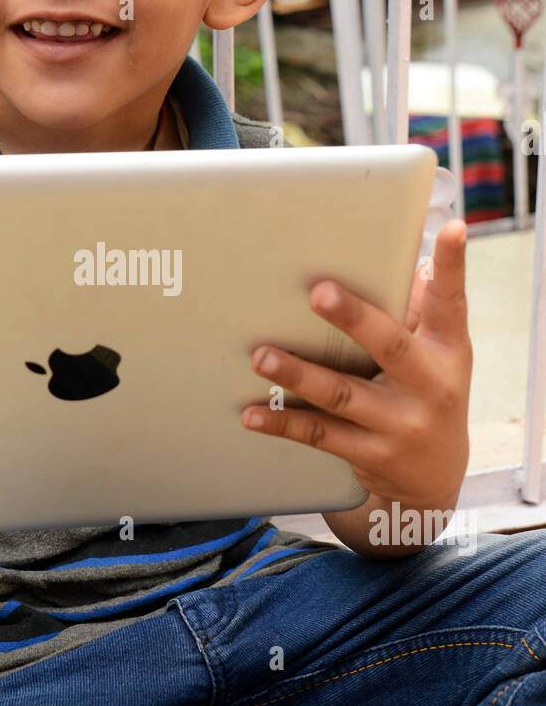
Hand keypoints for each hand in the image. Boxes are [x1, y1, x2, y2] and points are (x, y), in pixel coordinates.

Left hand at [240, 221, 472, 512]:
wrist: (434, 477)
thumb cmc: (426, 392)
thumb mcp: (440, 353)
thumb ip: (421, 306)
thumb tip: (409, 254)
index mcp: (447, 349)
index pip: (451, 301)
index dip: (454, 265)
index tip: (452, 228)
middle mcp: (429, 385)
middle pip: (390, 346)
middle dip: (353, 318)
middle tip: (317, 292)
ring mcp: (399, 424)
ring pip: (342, 395)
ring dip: (298, 374)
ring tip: (261, 356)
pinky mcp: (370, 454)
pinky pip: (319, 435)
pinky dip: (282, 423)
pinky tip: (251, 413)